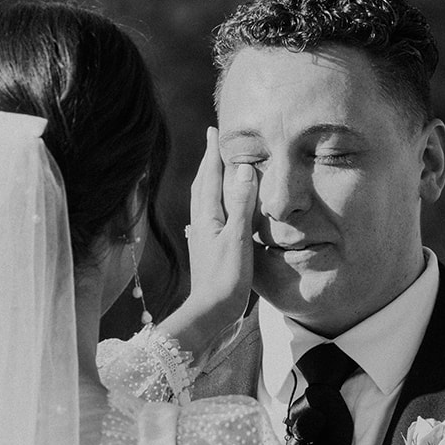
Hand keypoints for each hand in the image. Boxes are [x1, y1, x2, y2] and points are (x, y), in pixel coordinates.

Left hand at [160, 130, 255, 360]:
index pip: (210, 176)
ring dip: (208, 180)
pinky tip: (213, 209)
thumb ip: (241, 203)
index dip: (213, 152)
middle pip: (202, 184)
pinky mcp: (206, 248)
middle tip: (213, 141)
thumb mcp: (238, 238)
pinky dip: (212, 201)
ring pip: (203, 199)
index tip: (213, 130)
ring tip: (215, 168)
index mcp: (207, 216)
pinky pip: (207, 214)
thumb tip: (243, 168)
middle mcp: (200, 222)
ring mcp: (201, 236)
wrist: (210, 314)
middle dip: (208, 161)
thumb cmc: (225, 278)